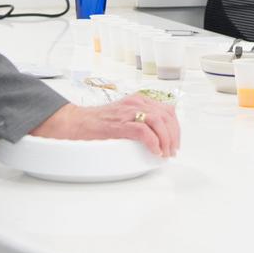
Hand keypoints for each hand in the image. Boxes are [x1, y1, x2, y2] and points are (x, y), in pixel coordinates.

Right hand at [31, 94, 179, 157]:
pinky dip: (153, 142)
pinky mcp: (120, 124)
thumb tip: (160, 135)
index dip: (175, 127)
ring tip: (164, 153)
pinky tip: (154, 151)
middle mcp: (136, 102)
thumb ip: (142, 119)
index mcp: (139, 99)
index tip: (174, 141)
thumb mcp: (125, 114)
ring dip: (166, 140)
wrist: (77, 122)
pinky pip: (144, 131)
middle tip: (171, 151)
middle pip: (167, 116)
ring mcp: (128, 112)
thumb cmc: (99, 122)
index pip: (167, 110)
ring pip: (159, 122)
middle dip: (173, 135)